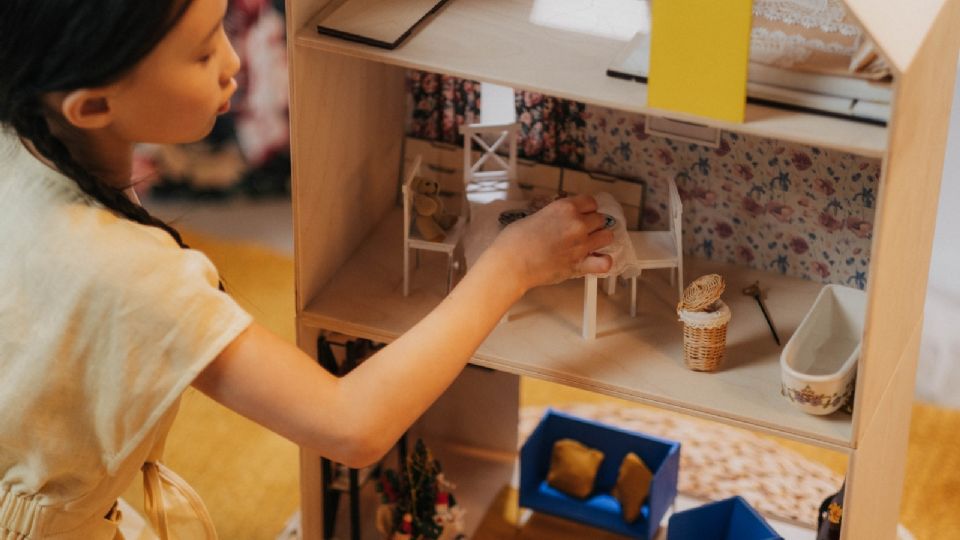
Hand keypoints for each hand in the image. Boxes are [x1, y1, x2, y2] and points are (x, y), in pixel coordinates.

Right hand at [489, 194, 613, 290]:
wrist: (511, 264)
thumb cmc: (513, 241)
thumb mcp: (533, 217)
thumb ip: (552, 217)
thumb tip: (557, 221)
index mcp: (565, 207)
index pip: (590, 202)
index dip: (586, 209)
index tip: (582, 214)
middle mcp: (577, 223)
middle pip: (600, 219)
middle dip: (593, 224)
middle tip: (582, 231)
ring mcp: (581, 244)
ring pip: (607, 236)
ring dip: (600, 239)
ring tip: (590, 244)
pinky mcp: (580, 264)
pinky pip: (605, 262)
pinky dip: (603, 261)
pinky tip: (596, 261)